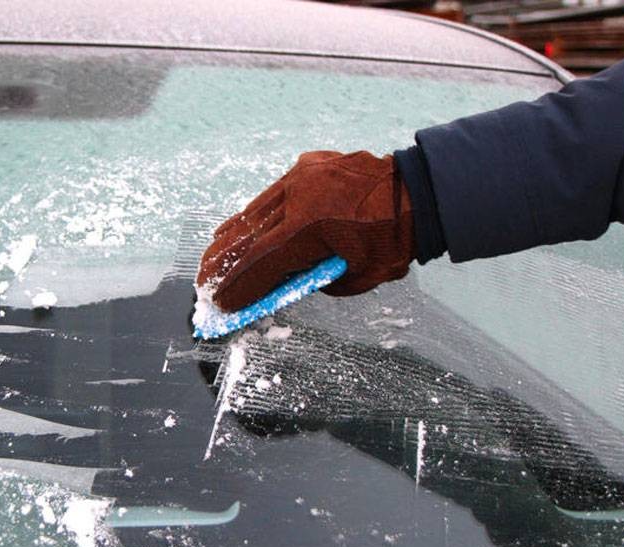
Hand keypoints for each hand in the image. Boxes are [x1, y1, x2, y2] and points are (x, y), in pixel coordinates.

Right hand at [198, 151, 414, 311]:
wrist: (420, 195)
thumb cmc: (394, 242)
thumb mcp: (355, 278)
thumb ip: (311, 281)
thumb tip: (279, 283)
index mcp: (312, 228)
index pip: (259, 263)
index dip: (235, 285)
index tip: (218, 302)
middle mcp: (300, 197)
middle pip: (247, 235)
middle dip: (222, 263)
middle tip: (203, 283)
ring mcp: (302, 177)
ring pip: (255, 212)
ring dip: (233, 237)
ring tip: (212, 258)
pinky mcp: (308, 167)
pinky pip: (274, 195)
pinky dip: (257, 215)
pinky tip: (241, 227)